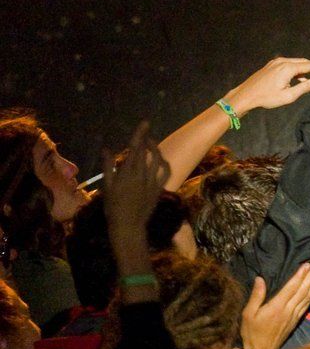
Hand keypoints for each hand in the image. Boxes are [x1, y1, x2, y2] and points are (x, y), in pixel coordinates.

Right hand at [103, 121, 170, 237]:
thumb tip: (106, 149)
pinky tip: (160, 159)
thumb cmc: (113, 207)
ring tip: (151, 142)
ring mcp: (152, 181)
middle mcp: (142, 174)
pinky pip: (165, 172)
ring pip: (158, 159)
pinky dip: (164, 163)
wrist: (128, 225)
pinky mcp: (159, 188)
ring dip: (155, 149)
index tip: (145, 123)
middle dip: (146, 138)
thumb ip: (107, 166)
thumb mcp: (107, 186)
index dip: (140, 134)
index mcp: (127, 172)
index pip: (135, 148)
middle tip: (145, 130)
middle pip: (146, 152)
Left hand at [226, 57, 309, 115]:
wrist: (247, 95)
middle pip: (303, 61)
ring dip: (305, 69)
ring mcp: (276, 62)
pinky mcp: (271, 65)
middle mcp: (282, 61)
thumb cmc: (267, 97)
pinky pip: (288, 64)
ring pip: (295, 62)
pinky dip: (296, 69)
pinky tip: (298, 78)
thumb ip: (304, 87)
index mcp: (288, 68)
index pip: (309, 66)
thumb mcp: (288, 96)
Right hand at [240, 261, 309, 348]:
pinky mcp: (296, 320)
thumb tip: (260, 279)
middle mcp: (288, 310)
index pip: (291, 288)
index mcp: (277, 307)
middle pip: (303, 290)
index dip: (300, 275)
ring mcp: (294, 315)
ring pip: (307, 296)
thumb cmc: (253, 333)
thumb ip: (256, 296)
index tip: (307, 265)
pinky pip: (307, 304)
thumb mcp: (248, 314)